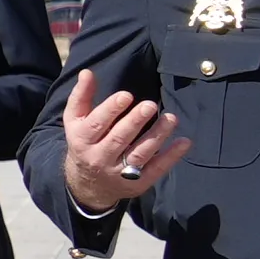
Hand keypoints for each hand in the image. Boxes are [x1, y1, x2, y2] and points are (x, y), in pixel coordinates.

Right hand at [56, 67, 190, 214]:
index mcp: (82, 140)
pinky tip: (184, 142)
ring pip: (140, 153)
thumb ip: (81, 97)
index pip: (97, 124)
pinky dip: (171, 156)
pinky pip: (156, 169)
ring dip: (157, 136)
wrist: (87, 185)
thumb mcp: (75, 122)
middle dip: (135, 121)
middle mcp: (99, 158)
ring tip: (171, 118)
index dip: (111, 110)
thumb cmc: (84, 144)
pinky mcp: (137, 183)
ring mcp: (119, 173)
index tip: (126, 95)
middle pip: (119, 139)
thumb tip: (87, 72)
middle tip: (150, 105)